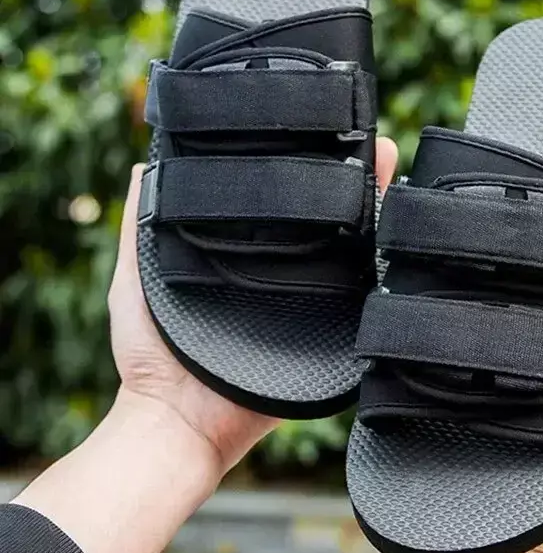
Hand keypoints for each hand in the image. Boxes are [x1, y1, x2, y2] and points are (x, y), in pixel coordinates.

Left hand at [107, 136, 398, 474]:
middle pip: (325, 220)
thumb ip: (139, 227)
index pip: (281, 205)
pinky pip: (361, 294)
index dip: (300, 170)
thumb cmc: (150, 356)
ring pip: (350, 248)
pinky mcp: (328, 331)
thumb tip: (149, 165)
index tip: (314, 131)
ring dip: (373, 206)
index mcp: (247, 259)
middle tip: (370, 139)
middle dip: (350, 178)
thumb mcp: (135, 278)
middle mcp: (284, 277)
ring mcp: (311, 303)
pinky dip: (383, 261)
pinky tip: (397, 223)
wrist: (178, 421)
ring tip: (386, 161)